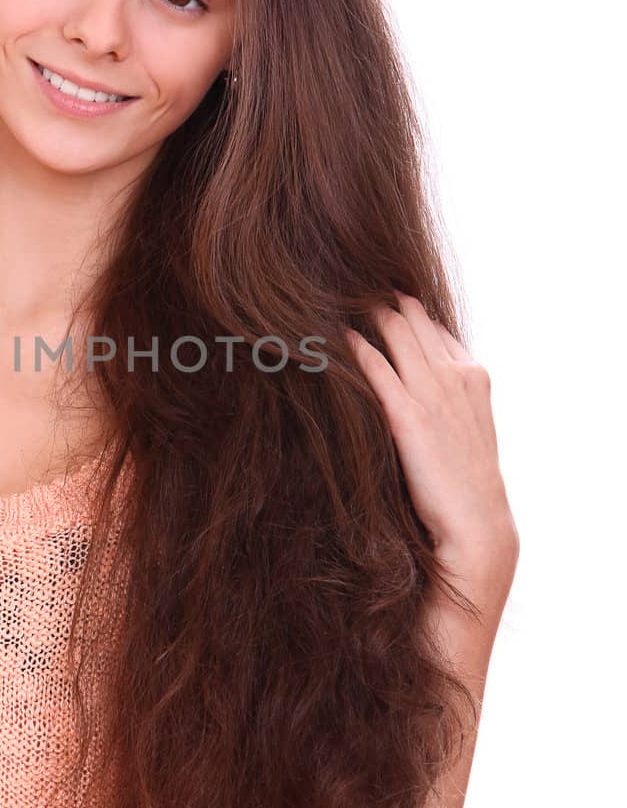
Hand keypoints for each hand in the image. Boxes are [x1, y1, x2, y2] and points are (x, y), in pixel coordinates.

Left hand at [345, 292, 518, 618]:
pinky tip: (332, 335)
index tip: (370, 292)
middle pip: (411, 318)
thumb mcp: (462, 431)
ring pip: (394, 331)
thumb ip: (440, 400)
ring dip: (363, 311)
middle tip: (339, 281)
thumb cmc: (461, 486)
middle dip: (377, 298)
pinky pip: (376, 367)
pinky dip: (353, 347)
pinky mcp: (410, 417)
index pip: (433, 325)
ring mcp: (435, 392)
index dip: (403, 306)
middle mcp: (456, 375)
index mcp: (472, 376)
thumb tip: (398, 383)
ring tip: (330, 294)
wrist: (477, 527)